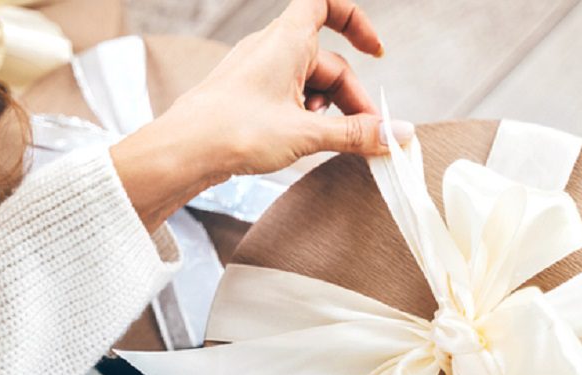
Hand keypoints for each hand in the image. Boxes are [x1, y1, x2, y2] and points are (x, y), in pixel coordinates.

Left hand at [111, 0, 415, 230]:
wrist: (182, 151)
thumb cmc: (234, 131)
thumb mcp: (305, 134)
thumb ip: (356, 134)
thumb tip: (399, 134)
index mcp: (287, 39)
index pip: (327, 4)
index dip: (356, 21)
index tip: (376, 52)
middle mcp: (271, 48)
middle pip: (327, 62)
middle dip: (350, 99)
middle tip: (366, 137)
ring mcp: (257, 72)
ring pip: (308, 84)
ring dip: (327, 111)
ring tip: (324, 141)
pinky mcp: (247, 96)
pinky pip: (287, 97)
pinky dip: (303, 116)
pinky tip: (300, 142)